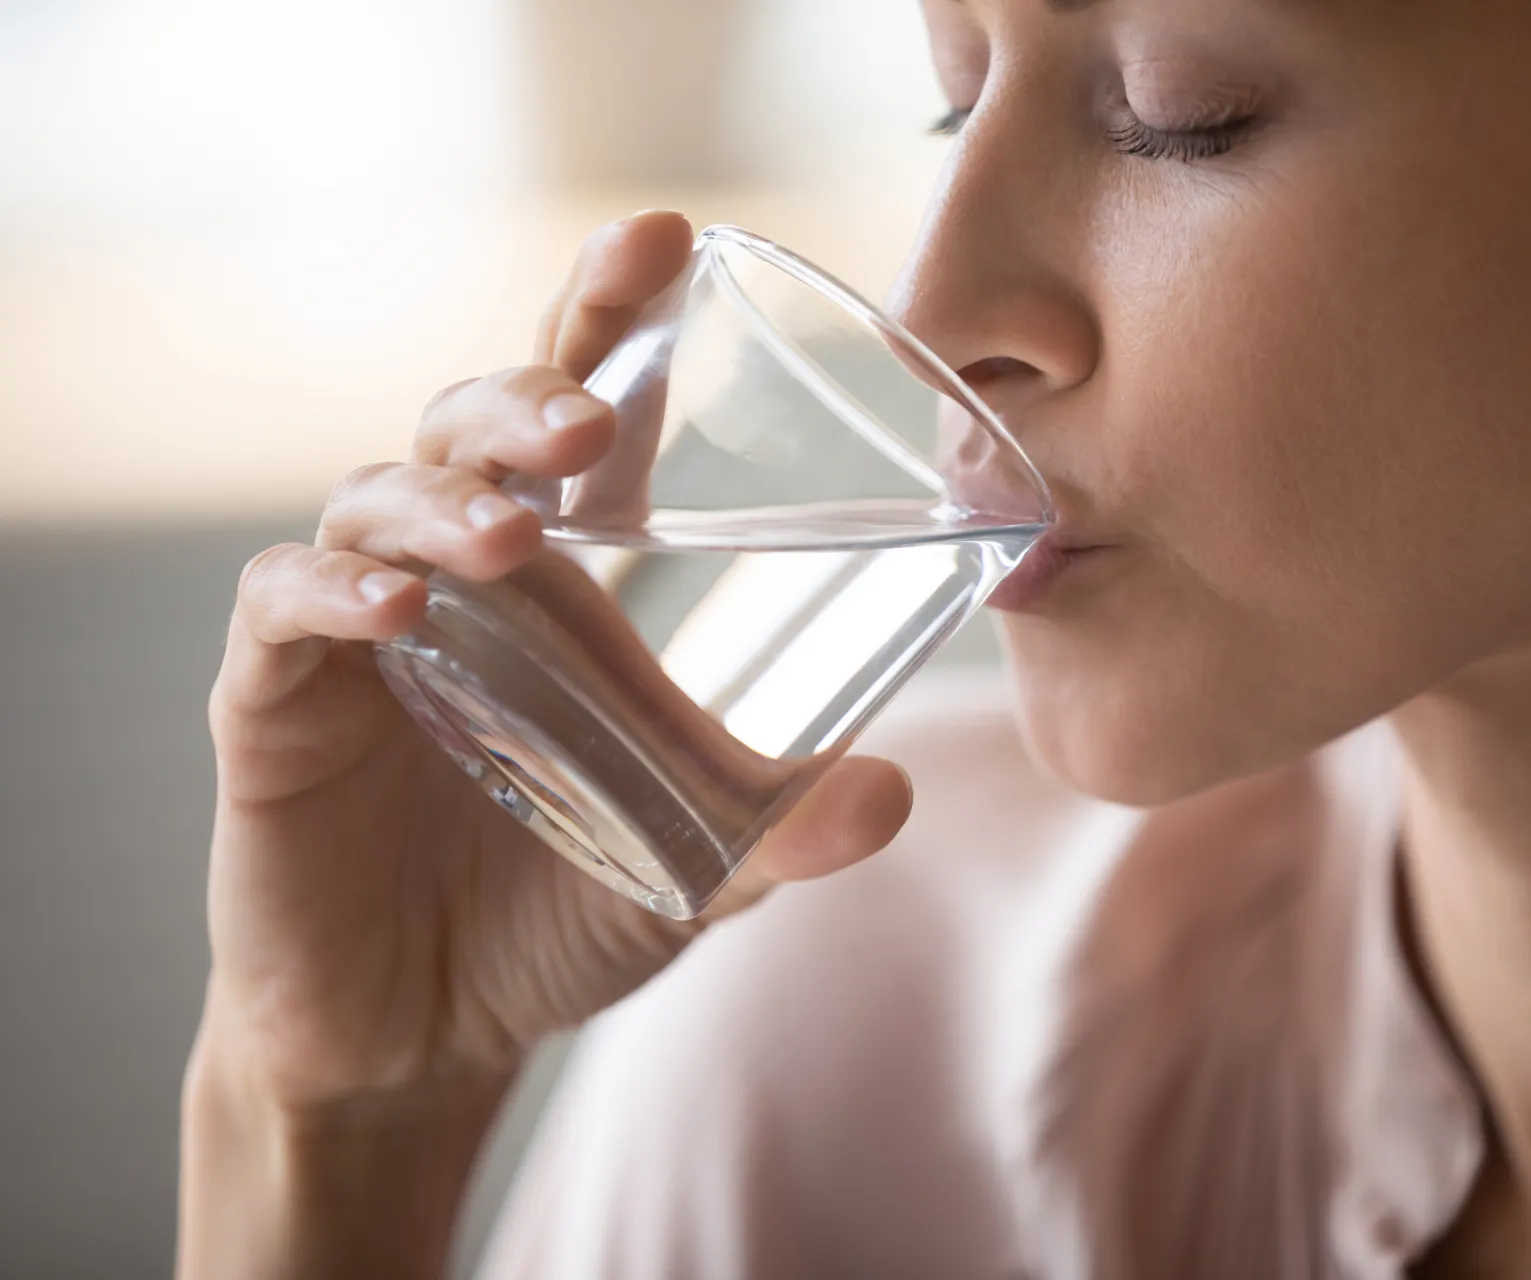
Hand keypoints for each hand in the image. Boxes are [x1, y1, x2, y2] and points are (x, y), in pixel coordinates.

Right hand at [198, 209, 913, 1113]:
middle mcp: (460, 576)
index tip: (666, 237)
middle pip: (471, 426)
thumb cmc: (559, 910)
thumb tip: (893, 796)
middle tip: (585, 421)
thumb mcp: (695, 866)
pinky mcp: (277, 708)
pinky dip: (329, 595)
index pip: (576, 413)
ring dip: (440, 498)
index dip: (607, 314)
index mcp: (565, 579)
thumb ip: (784, 831)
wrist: (428, 1032)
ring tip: (506, 536)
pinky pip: (282, 614)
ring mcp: (361, 633)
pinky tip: (388, 609)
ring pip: (374, 497)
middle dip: (523, 397)